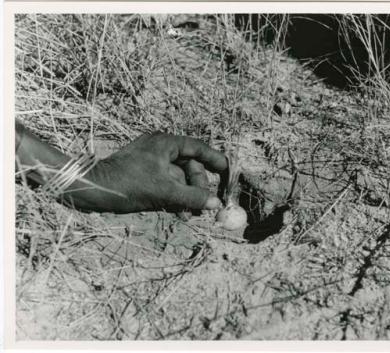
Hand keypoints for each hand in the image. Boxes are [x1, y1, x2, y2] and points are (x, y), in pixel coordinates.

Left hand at [88, 132, 227, 212]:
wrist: (93, 189)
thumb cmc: (128, 184)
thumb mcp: (165, 192)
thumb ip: (193, 197)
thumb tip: (216, 204)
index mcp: (166, 143)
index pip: (198, 148)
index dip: (215, 160)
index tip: (227, 171)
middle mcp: (160, 148)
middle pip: (190, 166)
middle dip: (198, 187)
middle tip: (203, 206)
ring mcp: (152, 160)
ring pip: (179, 178)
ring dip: (187, 196)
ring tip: (190, 214)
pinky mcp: (145, 173)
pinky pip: (167, 183)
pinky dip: (174, 196)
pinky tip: (179, 212)